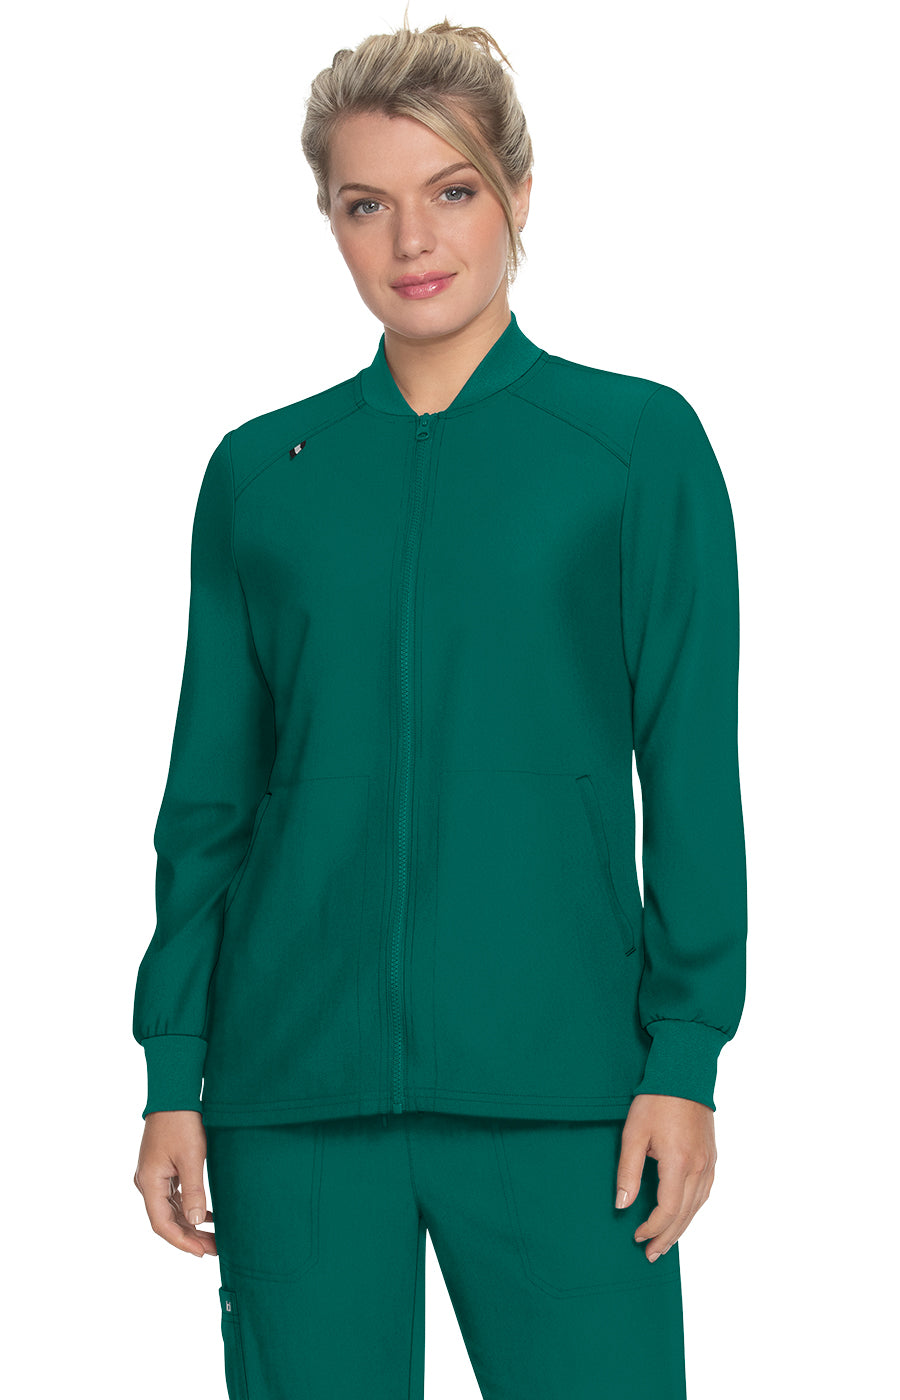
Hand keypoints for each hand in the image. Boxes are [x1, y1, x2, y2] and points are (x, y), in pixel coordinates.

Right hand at [134, 1110, 217, 1258]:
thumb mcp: (191, 1158)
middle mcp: (147, 1182)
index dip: (182, 1241)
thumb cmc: (182, 1122)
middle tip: (215, 1248)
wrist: (174, 1094)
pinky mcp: (163, 1168)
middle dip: (190, 1236)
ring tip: (214, 1237)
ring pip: (171, 1209)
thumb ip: (193, 1191)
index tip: (202, 1252)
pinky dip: (189, 1207)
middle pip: (167, 1219)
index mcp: (149, 1182)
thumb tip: (195, 1221)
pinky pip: (174, 1196)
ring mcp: (154, 1175)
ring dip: (191, 1223)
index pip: (162, 1224)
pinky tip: (208, 1215)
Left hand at [615, 1093, 716, 1261]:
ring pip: (697, 1207)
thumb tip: (622, 1205)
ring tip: (665, 1243)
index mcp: (679, 1163)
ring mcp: (709, 1163)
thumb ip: (628, 1171)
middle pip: (685, 1215)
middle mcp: (699, 1168)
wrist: (684, 1074)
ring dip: (681, 1228)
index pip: (668, 1210)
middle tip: (651, 1254)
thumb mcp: (634, 1134)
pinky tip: (683, 1216)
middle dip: (667, 1237)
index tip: (636, 1235)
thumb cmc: (656, 1101)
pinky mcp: (712, 1157)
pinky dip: (693, 1211)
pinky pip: (705, 1193)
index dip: (652, 1228)